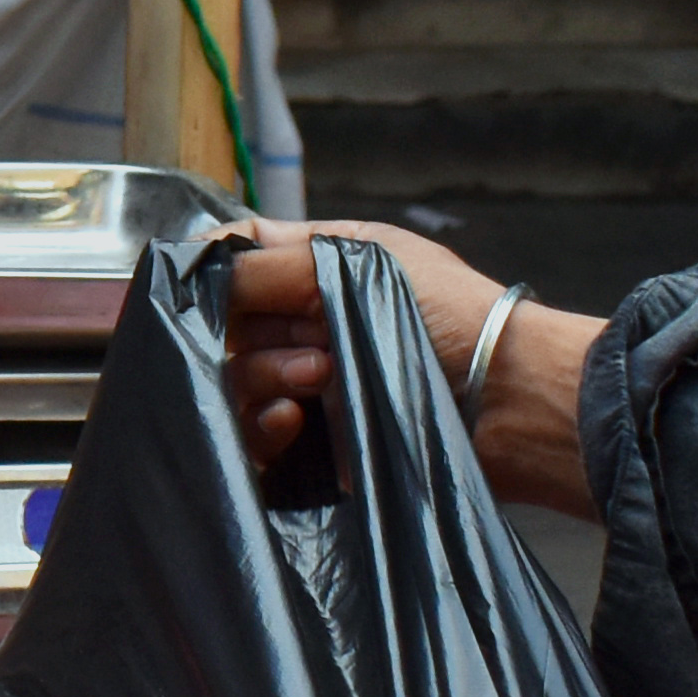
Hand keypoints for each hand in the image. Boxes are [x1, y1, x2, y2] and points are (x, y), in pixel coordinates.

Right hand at [213, 219, 598, 513]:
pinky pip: (254, 435)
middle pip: (227, 323)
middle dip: (249, 331)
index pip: (239, 256)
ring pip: (235, 378)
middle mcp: (305, 322)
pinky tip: (295, 421)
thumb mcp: (363, 265)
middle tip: (306, 343)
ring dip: (265, 376)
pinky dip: (263, 427)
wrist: (506, 399)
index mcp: (318, 267)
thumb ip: (272, 264)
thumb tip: (196, 274)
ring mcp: (306, 383)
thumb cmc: (450, 315)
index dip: (209, 269)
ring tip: (318, 378)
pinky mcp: (313, 441)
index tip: (191, 287)